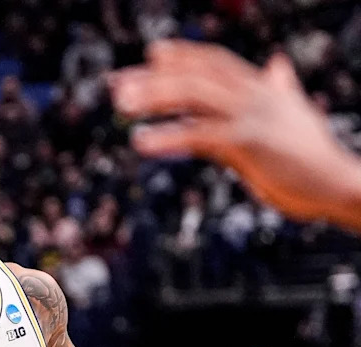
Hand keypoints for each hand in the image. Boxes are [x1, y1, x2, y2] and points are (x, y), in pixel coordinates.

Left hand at [110, 42, 360, 225]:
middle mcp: (257, 93)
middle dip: (154, 77)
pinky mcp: (249, 142)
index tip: (150, 55)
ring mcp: (252, 115)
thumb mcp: (292, 116)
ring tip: (121, 105)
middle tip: (117, 86)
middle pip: (197, 74)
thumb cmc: (313, 158)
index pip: (215, 61)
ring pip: (195, 95)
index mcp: (263, 87)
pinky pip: (199, 134)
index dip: (183, 56)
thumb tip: (276, 66)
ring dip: (154, 97)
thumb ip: (278, 91)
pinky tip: (141, 142)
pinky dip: (167, 136)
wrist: (338, 183)